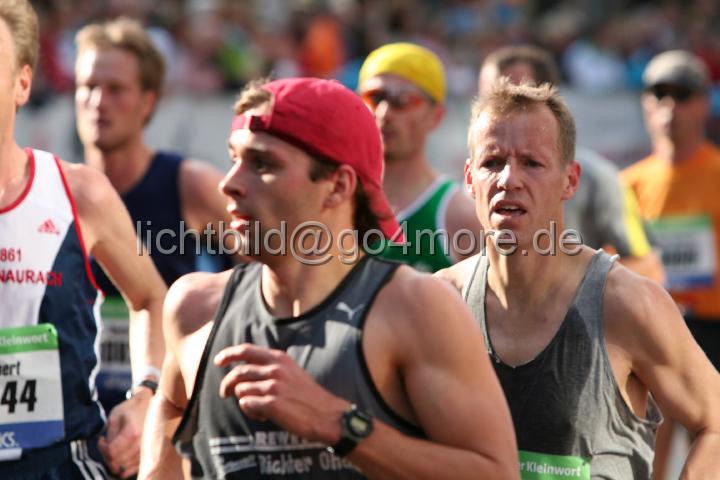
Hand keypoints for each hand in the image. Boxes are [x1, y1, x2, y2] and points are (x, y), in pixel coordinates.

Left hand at [98, 389, 152, 477]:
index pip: (111, 453)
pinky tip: (122, 458)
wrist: (151, 405)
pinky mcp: (151, 453)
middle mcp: (142, 443)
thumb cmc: (132, 409)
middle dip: (108, 456)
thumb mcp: (115, 416)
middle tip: (107, 446)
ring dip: (116, 462)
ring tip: (115, 450)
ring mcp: (148, 449)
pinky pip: (135, 468)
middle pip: (118, 462)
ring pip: (126, 467)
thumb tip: (107, 450)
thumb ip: (110, 435)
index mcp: (132, 432)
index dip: (102, 449)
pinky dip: (126, 467)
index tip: (102, 440)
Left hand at [214, 343, 348, 443]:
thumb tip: (244, 372)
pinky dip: (251, 412)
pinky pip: (246, 405)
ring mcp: (273, 386)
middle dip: (226, 384)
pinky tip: (263, 416)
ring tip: (258, 409)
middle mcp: (275, 369)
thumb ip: (272, 368)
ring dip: (244, 401)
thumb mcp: (292, 372)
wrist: (327, 415)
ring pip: (241, 390)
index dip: (229, 354)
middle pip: (238, 372)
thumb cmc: (308, 396)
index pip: (247, 350)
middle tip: (224, 393)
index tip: (218, 361)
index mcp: (280, 359)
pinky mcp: (272, 403)